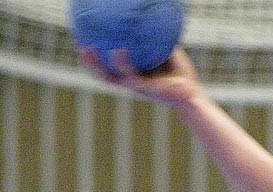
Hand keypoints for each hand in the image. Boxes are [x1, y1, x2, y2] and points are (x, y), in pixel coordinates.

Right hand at [79, 46, 202, 106]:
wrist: (192, 94)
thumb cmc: (181, 73)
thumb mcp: (167, 50)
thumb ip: (157, 37)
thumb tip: (151, 16)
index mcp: (134, 74)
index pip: (111, 67)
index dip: (98, 58)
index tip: (88, 42)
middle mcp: (130, 81)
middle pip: (103, 74)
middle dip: (90, 63)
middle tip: (80, 46)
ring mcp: (134, 86)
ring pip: (109, 77)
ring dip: (96, 66)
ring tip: (87, 49)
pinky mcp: (142, 88)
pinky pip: (128, 74)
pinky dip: (122, 63)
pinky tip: (118, 50)